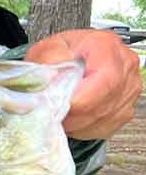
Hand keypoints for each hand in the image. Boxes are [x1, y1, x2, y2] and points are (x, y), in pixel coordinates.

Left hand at [25, 29, 141, 138]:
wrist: (70, 60)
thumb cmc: (60, 54)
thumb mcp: (46, 49)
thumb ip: (48, 60)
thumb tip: (52, 78)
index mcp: (106, 46)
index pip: (105, 79)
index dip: (81, 99)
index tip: (58, 106)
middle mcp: (124, 66)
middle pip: (104, 101)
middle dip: (74, 113)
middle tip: (52, 114)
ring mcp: (129, 89)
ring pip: (104, 117)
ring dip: (76, 122)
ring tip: (59, 114)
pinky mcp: (125, 108)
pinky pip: (105, 127)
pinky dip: (84, 128)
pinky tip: (72, 118)